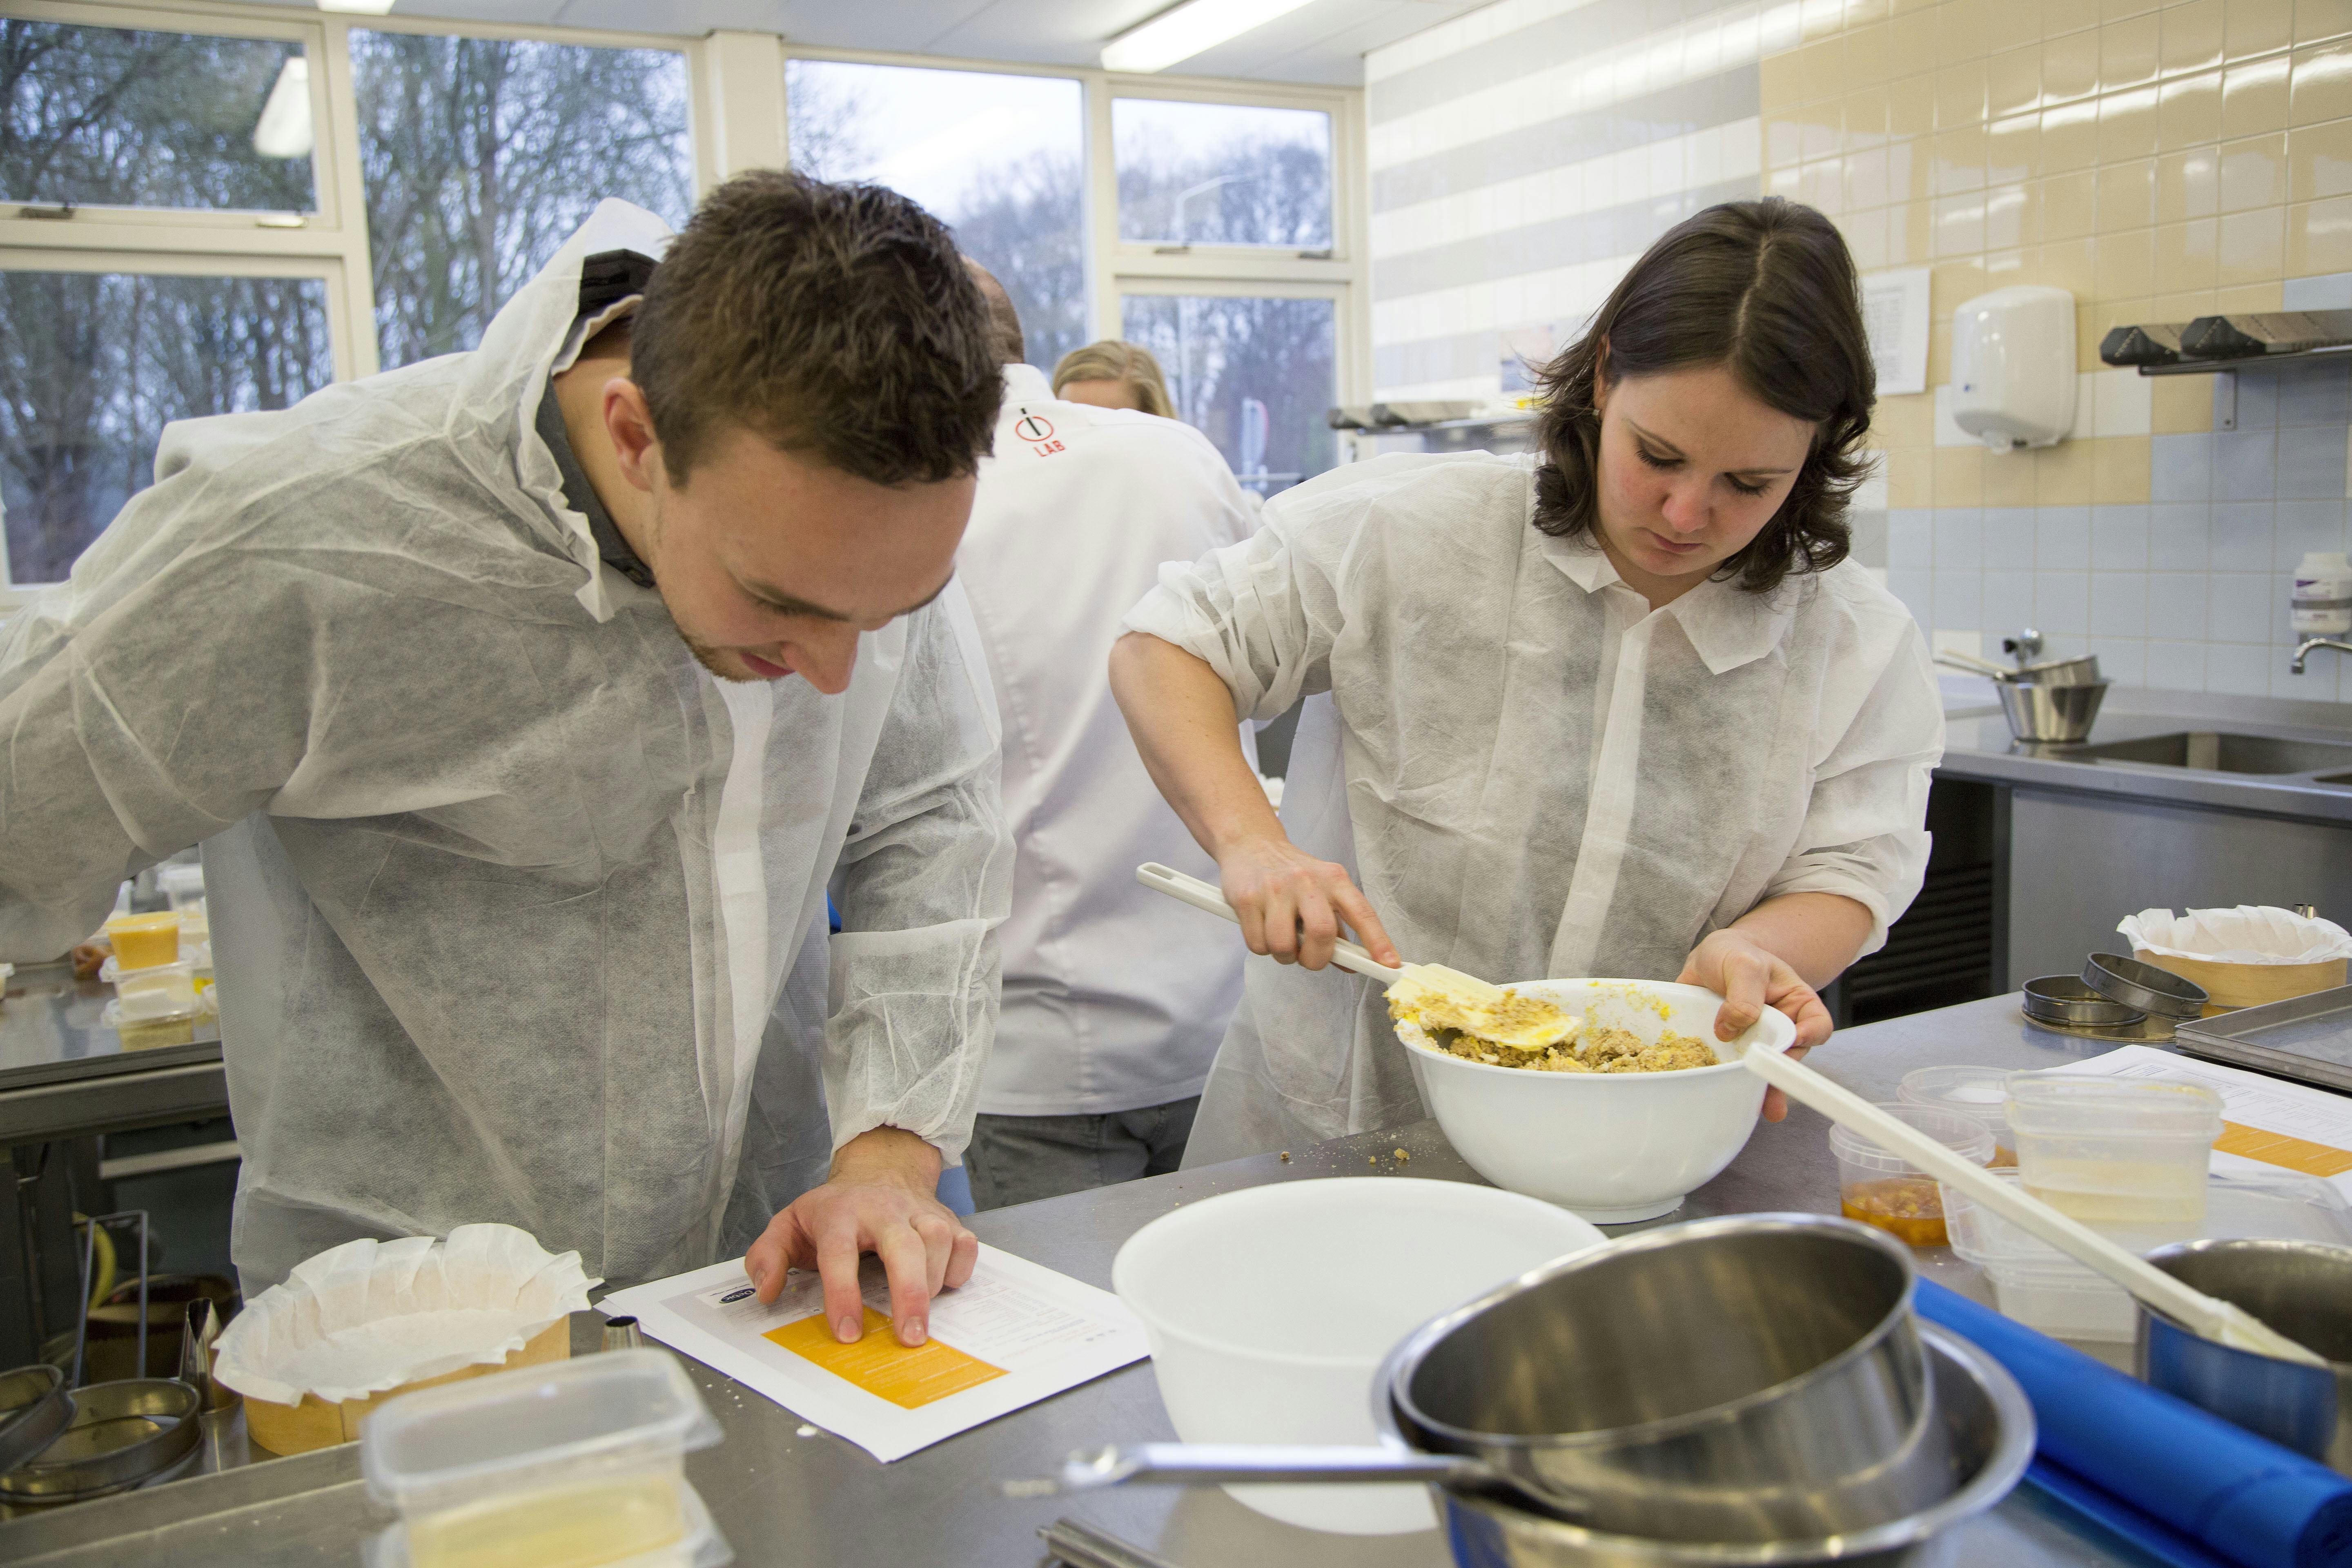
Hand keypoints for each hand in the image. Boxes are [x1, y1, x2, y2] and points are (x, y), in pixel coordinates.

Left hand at [743, 1127, 977, 1347]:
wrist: (879, 1168)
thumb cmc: (833, 1209)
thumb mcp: (788, 1225)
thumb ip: (768, 1256)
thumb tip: (767, 1291)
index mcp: (840, 1213)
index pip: (840, 1253)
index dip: (844, 1294)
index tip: (849, 1333)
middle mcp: (883, 1209)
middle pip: (904, 1246)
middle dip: (909, 1293)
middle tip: (910, 1337)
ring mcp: (919, 1212)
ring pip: (938, 1239)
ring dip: (933, 1281)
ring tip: (920, 1318)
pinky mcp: (947, 1218)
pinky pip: (964, 1242)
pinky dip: (960, 1268)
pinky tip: (943, 1286)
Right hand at [1215, 834, 1399, 970]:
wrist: (1252, 843)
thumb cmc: (1292, 873)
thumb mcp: (1323, 890)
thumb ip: (1337, 927)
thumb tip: (1351, 964)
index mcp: (1334, 879)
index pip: (1361, 913)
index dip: (1377, 941)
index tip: (1389, 965)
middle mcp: (1307, 881)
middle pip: (1321, 933)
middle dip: (1316, 959)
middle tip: (1309, 958)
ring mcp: (1275, 888)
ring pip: (1284, 946)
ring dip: (1285, 956)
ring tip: (1282, 941)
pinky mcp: (1247, 898)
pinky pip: (1258, 944)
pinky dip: (1262, 947)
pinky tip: (1262, 929)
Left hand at [1677, 930, 1833, 1122]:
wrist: (1709, 960)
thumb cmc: (1735, 954)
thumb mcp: (1742, 963)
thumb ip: (1744, 993)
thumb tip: (1730, 1029)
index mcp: (1797, 1005)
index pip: (1817, 1025)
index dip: (1810, 1036)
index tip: (1794, 1041)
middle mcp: (1780, 1030)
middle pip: (1789, 1057)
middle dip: (1781, 1074)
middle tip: (1771, 1088)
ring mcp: (1754, 1044)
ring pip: (1762, 1071)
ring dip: (1760, 1090)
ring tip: (1762, 1109)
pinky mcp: (1729, 1052)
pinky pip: (1730, 1070)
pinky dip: (1727, 1083)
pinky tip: (1723, 1096)